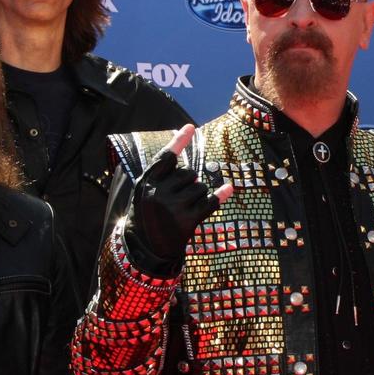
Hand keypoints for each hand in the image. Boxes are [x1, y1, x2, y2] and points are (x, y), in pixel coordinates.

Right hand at [125, 125, 233, 266]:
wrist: (146, 247)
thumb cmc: (147, 213)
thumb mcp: (145, 191)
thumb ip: (162, 173)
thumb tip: (192, 165)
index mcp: (146, 183)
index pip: (165, 158)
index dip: (178, 142)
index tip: (190, 127)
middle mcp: (158, 193)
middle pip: (189, 173)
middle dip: (188, 183)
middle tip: (178, 198)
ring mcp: (173, 208)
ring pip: (200, 187)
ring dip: (198, 195)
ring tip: (184, 208)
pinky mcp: (187, 221)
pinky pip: (210, 202)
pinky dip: (220, 196)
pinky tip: (227, 190)